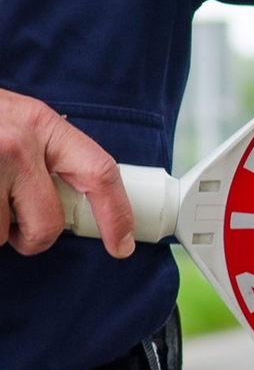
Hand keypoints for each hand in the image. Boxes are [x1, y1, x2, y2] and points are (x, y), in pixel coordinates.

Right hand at [0, 89, 134, 257]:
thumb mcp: (15, 123)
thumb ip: (46, 156)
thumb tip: (73, 207)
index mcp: (41, 123)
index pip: (99, 172)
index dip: (116, 214)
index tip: (122, 246)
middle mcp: (15, 143)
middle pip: (46, 224)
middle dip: (32, 238)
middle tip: (14, 225)